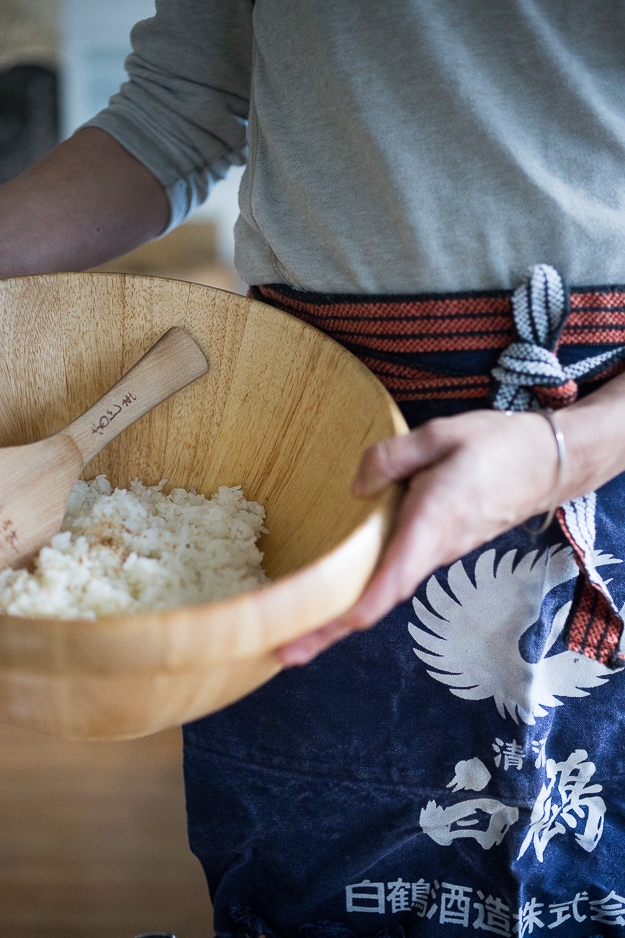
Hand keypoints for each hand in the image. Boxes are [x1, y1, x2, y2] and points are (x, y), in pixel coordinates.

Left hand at [278, 409, 560, 665]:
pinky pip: (395, 577)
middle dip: (332, 629)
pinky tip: (338, 593)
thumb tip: (355, 488)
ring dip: (343, 616)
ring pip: (385, 592)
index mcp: (431, 521)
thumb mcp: (441, 434)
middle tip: (285, 653)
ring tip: (299, 633)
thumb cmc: (496, 445)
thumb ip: (392, 457)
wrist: (549, 463)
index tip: (316, 632)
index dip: (352, 610)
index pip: (389, 579)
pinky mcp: (438, 548)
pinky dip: (362, 594)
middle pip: (378, 600)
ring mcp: (437, 554)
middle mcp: (433, 549)